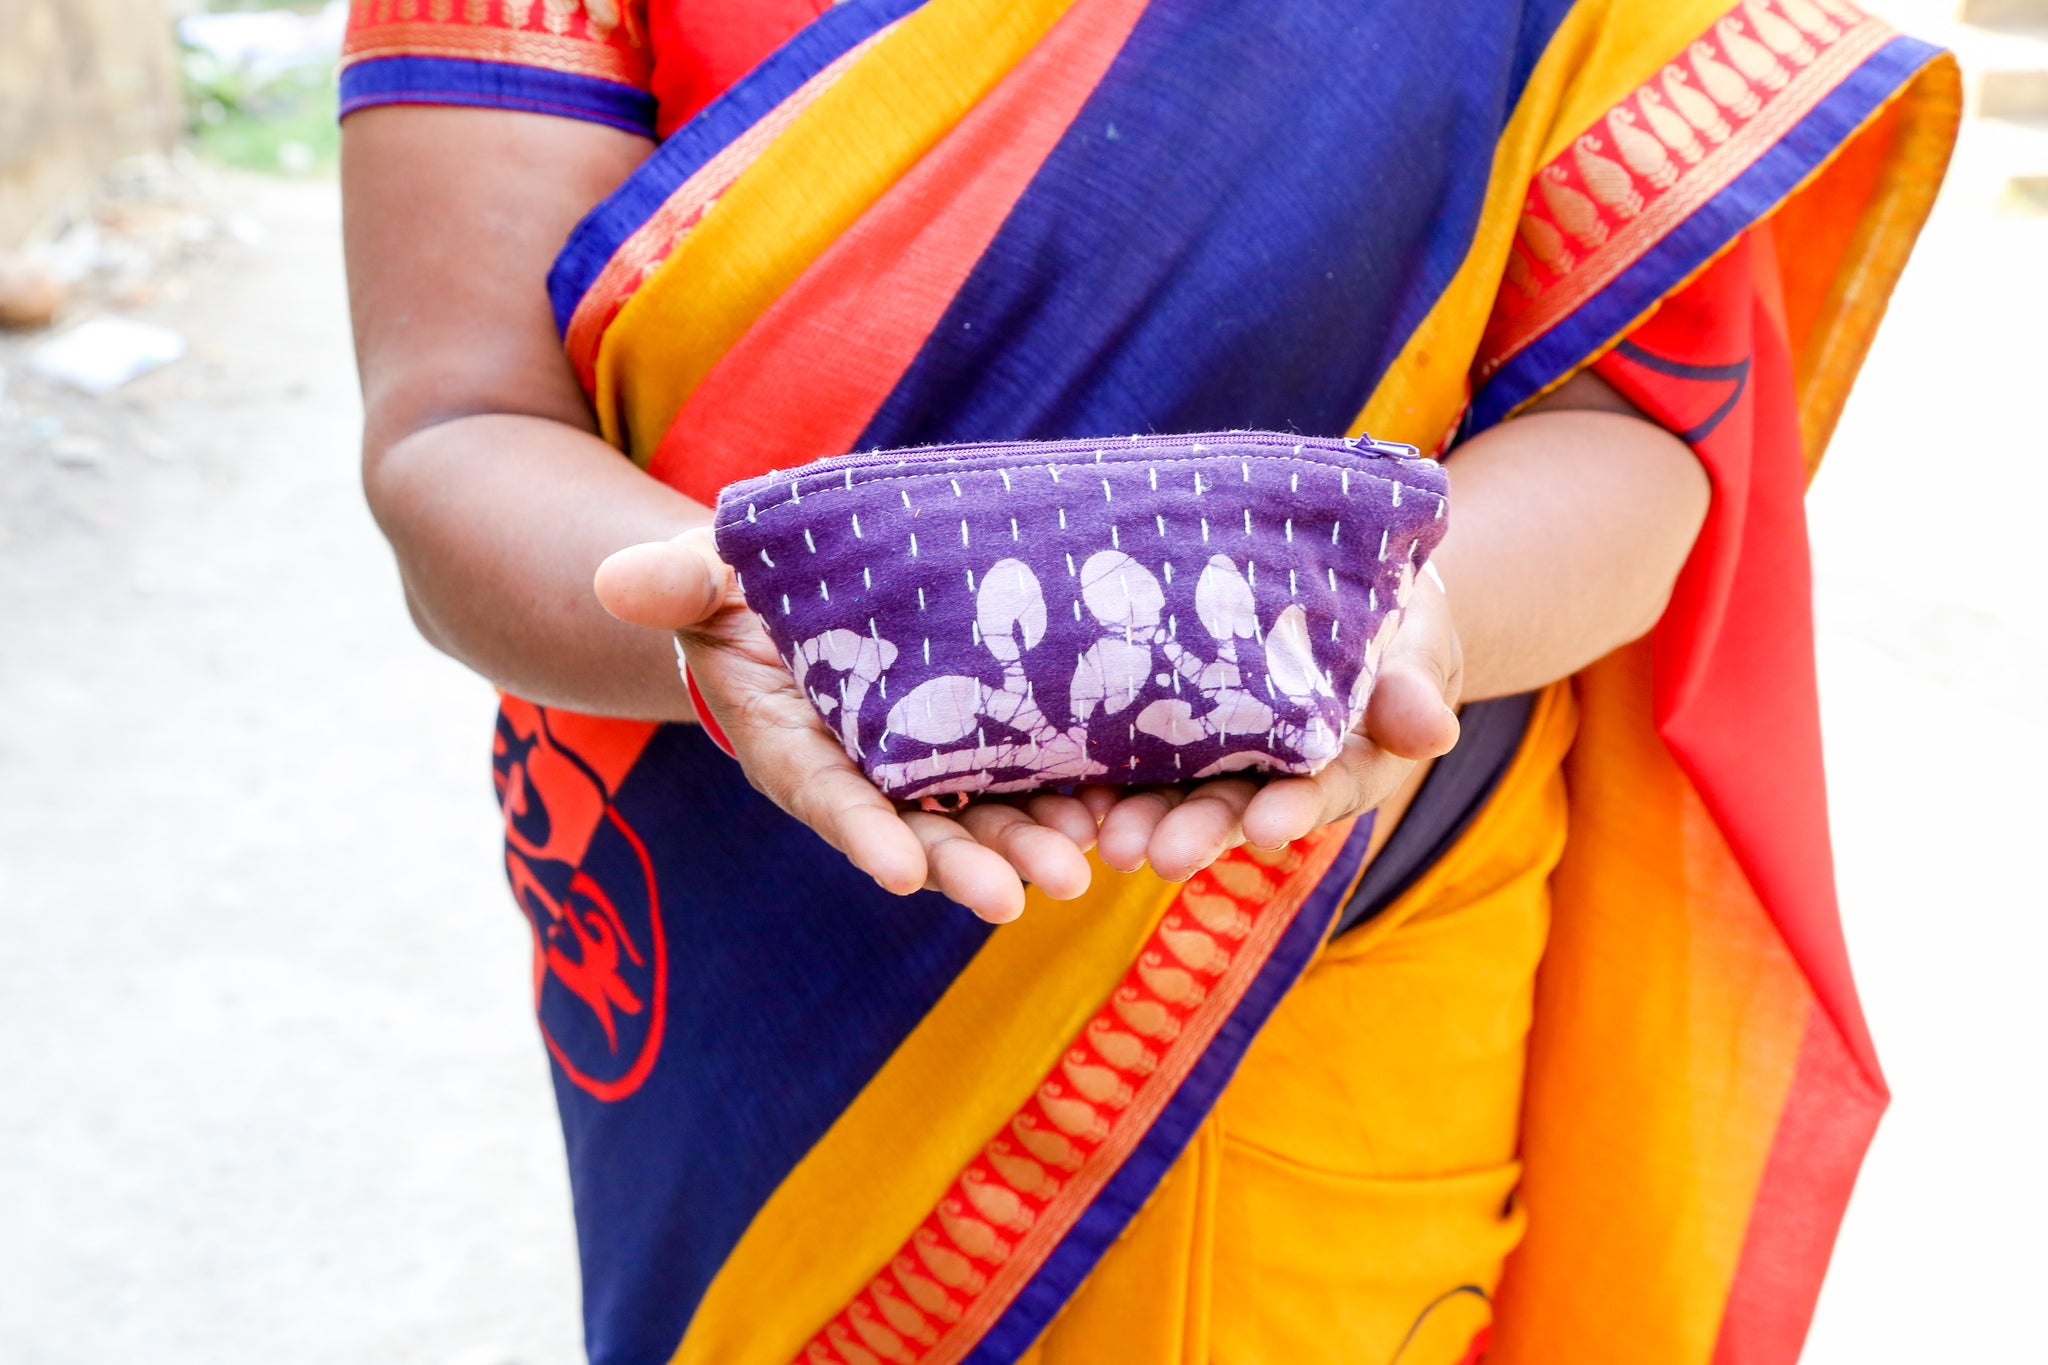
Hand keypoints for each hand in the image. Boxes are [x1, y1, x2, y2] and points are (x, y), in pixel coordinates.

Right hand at [594, 529, 1101, 922]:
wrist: (802, 594)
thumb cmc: (743, 588)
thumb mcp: (705, 576)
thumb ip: (672, 581)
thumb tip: (618, 579)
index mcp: (793, 743)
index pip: (824, 793)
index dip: (861, 832)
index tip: (899, 872)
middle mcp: (863, 771)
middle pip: (917, 828)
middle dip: (967, 863)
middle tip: (1021, 896)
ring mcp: (926, 762)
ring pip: (982, 815)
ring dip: (1029, 844)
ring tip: (1084, 868)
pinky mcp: (979, 740)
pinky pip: (1025, 776)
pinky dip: (1064, 797)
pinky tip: (1113, 815)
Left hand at [1086, 566, 1463, 880]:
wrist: (1340, 583)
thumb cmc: (1392, 614)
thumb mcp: (1417, 640)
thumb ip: (1414, 686)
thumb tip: (1432, 730)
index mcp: (1349, 759)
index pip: (1326, 789)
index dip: (1296, 808)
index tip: (1267, 827)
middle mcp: (1278, 772)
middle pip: (1241, 807)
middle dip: (1202, 830)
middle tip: (1160, 856)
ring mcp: (1219, 756)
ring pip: (1180, 792)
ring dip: (1144, 818)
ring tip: (1107, 841)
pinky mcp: (1167, 729)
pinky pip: (1131, 758)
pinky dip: (1102, 778)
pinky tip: (1067, 797)